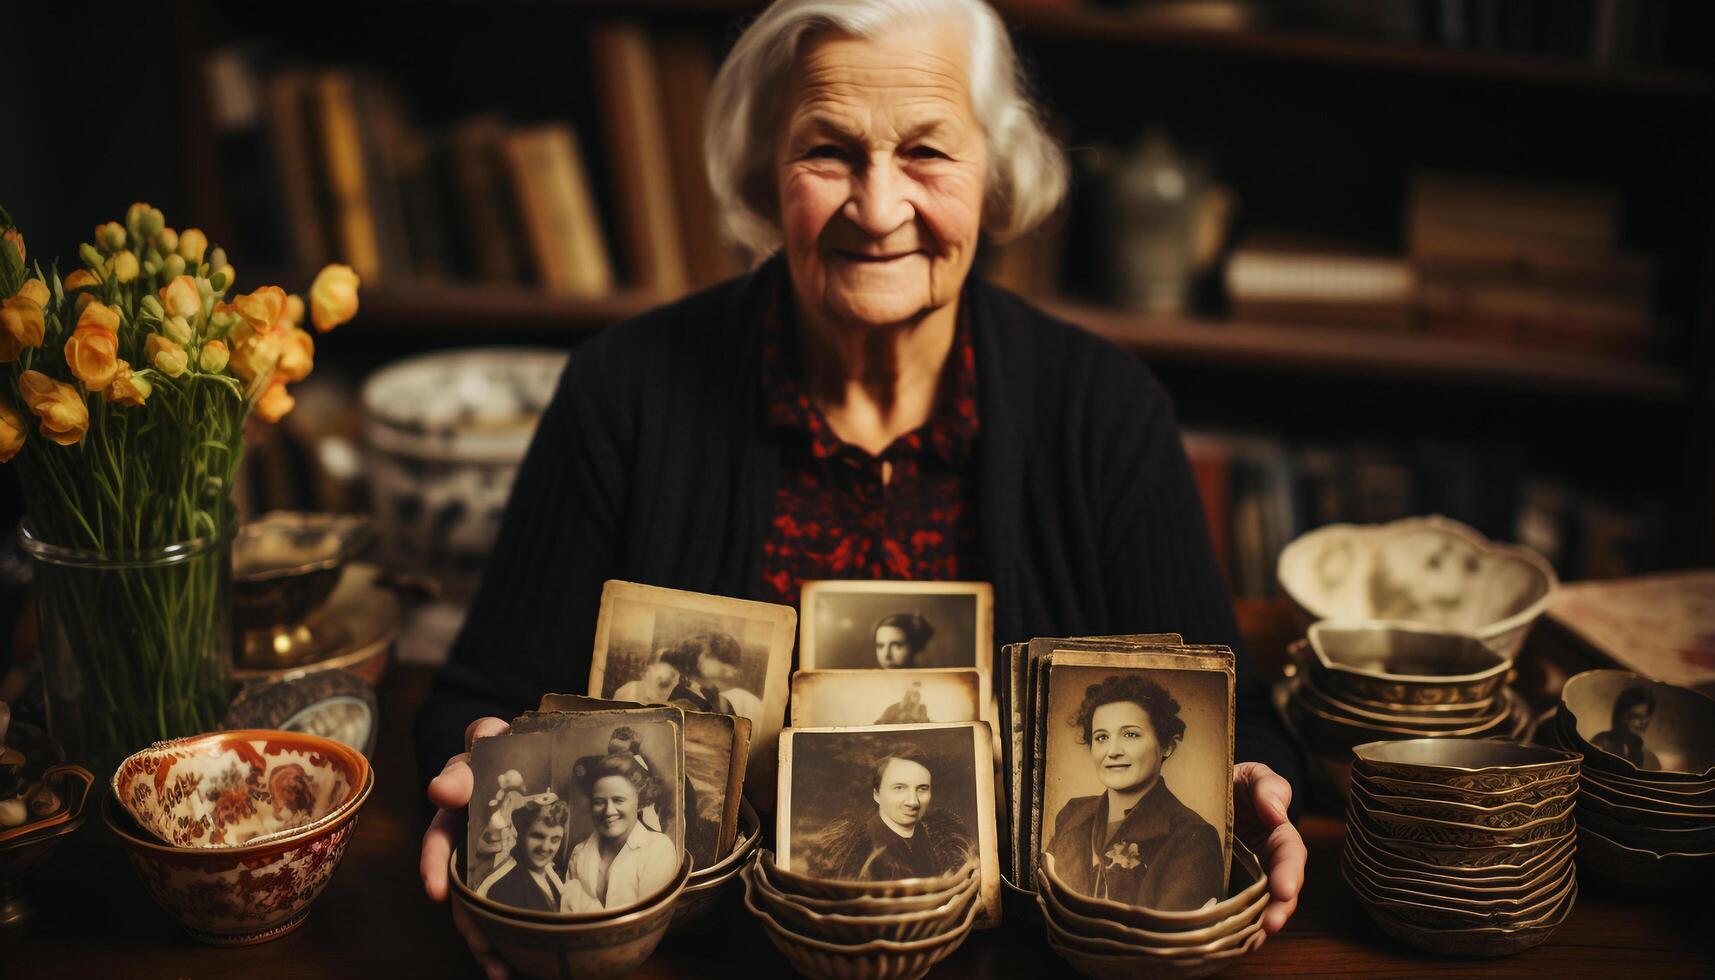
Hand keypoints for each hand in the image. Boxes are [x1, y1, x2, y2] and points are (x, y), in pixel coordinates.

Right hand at [420, 716, 510, 979]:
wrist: (528, 751)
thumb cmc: (506, 742)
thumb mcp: (492, 735)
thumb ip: (479, 738)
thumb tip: (443, 788)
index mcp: (458, 802)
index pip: (439, 834)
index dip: (434, 863)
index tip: (437, 893)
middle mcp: (464, 833)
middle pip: (456, 881)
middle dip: (464, 917)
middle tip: (475, 939)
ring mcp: (485, 855)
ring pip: (477, 903)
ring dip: (485, 938)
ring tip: (500, 968)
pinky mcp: (507, 871)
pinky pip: (502, 906)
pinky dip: (508, 936)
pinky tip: (518, 965)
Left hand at [1233, 761, 1305, 939]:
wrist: (1205, 789)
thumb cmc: (1236, 781)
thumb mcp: (1253, 775)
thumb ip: (1268, 788)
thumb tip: (1276, 813)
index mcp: (1279, 835)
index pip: (1291, 856)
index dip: (1290, 874)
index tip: (1285, 890)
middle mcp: (1267, 861)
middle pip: (1280, 890)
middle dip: (1278, 909)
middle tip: (1270, 926)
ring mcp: (1246, 876)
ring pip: (1258, 904)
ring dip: (1257, 924)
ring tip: (1250, 941)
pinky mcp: (1225, 884)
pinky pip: (1233, 907)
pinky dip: (1236, 926)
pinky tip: (1230, 941)